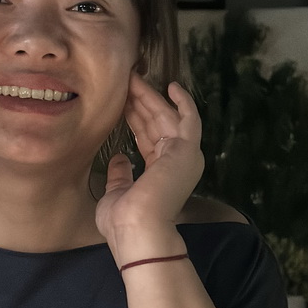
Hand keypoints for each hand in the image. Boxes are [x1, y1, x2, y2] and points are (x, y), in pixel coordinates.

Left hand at [95, 74, 203, 261]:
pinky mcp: (188, 149)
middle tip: (126, 82)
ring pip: (168, 118)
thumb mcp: (117, 193)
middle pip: (157, 125)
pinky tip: (171, 85)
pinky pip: (190, 119)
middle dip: (141, 103)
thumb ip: (122, 175)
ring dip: (151, 98)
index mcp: (160, 175)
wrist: (137, 229)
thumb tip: (120, 159)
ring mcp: (184, 156)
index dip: (135, 119)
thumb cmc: (124, 221)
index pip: (148, 140)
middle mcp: (176, 163)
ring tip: (134, 79)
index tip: (122, 102)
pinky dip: (183, 102)